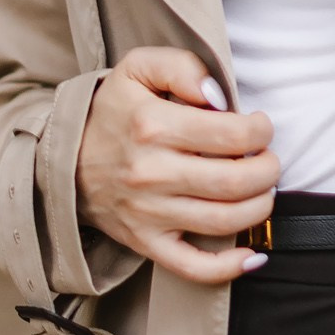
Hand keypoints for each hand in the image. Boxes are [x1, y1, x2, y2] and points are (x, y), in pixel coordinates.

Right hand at [74, 47, 277, 284]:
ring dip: (259, 208)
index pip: (232, 135)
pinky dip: (228, 267)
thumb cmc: (113, 112)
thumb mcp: (138, 69)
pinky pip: (192, 267)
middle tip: (269, 160)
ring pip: (223, 221)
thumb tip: (219, 96)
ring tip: (263, 191)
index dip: (260, 131)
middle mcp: (151, 173)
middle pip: (234, 181)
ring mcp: (148, 213)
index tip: (260, 127)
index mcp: (152, 125)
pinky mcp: (146, 242)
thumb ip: (182, 67)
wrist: (65, 161)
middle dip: (268, 170)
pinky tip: (252, 255)